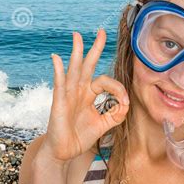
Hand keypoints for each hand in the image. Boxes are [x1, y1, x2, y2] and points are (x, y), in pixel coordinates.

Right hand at [41, 29, 129, 161]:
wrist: (64, 152)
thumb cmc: (80, 137)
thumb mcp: (104, 125)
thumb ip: (116, 114)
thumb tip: (126, 103)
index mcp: (89, 94)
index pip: (106, 82)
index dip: (118, 89)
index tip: (125, 102)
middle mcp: (79, 90)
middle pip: (88, 65)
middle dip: (95, 48)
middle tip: (101, 31)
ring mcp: (68, 95)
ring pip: (74, 69)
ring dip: (76, 52)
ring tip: (77, 36)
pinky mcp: (59, 103)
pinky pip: (59, 84)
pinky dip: (58, 71)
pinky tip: (56, 58)